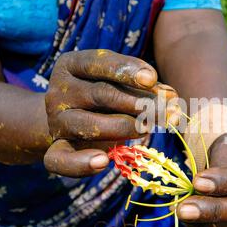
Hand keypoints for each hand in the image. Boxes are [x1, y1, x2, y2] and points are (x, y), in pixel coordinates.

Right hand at [44, 49, 177, 176]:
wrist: (74, 122)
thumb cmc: (108, 97)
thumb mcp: (123, 85)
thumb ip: (145, 88)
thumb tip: (171, 98)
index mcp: (72, 65)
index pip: (98, 63)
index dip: (126, 70)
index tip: (151, 78)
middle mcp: (59, 91)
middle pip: (100, 94)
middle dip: (137, 103)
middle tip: (165, 111)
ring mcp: (56, 121)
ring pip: (89, 125)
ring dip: (124, 127)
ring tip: (147, 129)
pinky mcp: (57, 149)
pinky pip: (62, 160)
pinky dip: (82, 163)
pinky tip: (103, 161)